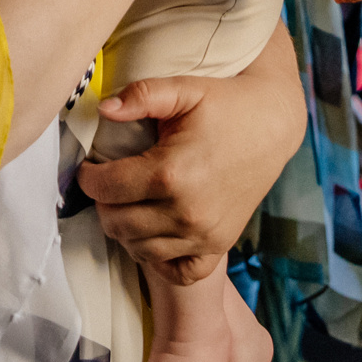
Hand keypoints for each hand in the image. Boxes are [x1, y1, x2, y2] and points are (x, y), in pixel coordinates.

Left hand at [77, 44, 306, 284]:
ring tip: (130, 202)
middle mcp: (186, 212)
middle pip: (117, 224)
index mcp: (171, 173)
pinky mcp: (218, 246)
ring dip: (126, 229)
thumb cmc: (226, 104)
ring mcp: (204, 235)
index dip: (89, 178)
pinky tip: (155, 231)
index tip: (90, 168)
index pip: (106, 189)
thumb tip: (103, 109)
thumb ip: (141, 96)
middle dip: (104, 203)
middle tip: (110, 184)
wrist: (273, 126)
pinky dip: (158, 257)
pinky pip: (176, 271)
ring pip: (139, 249)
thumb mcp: (184, 89)